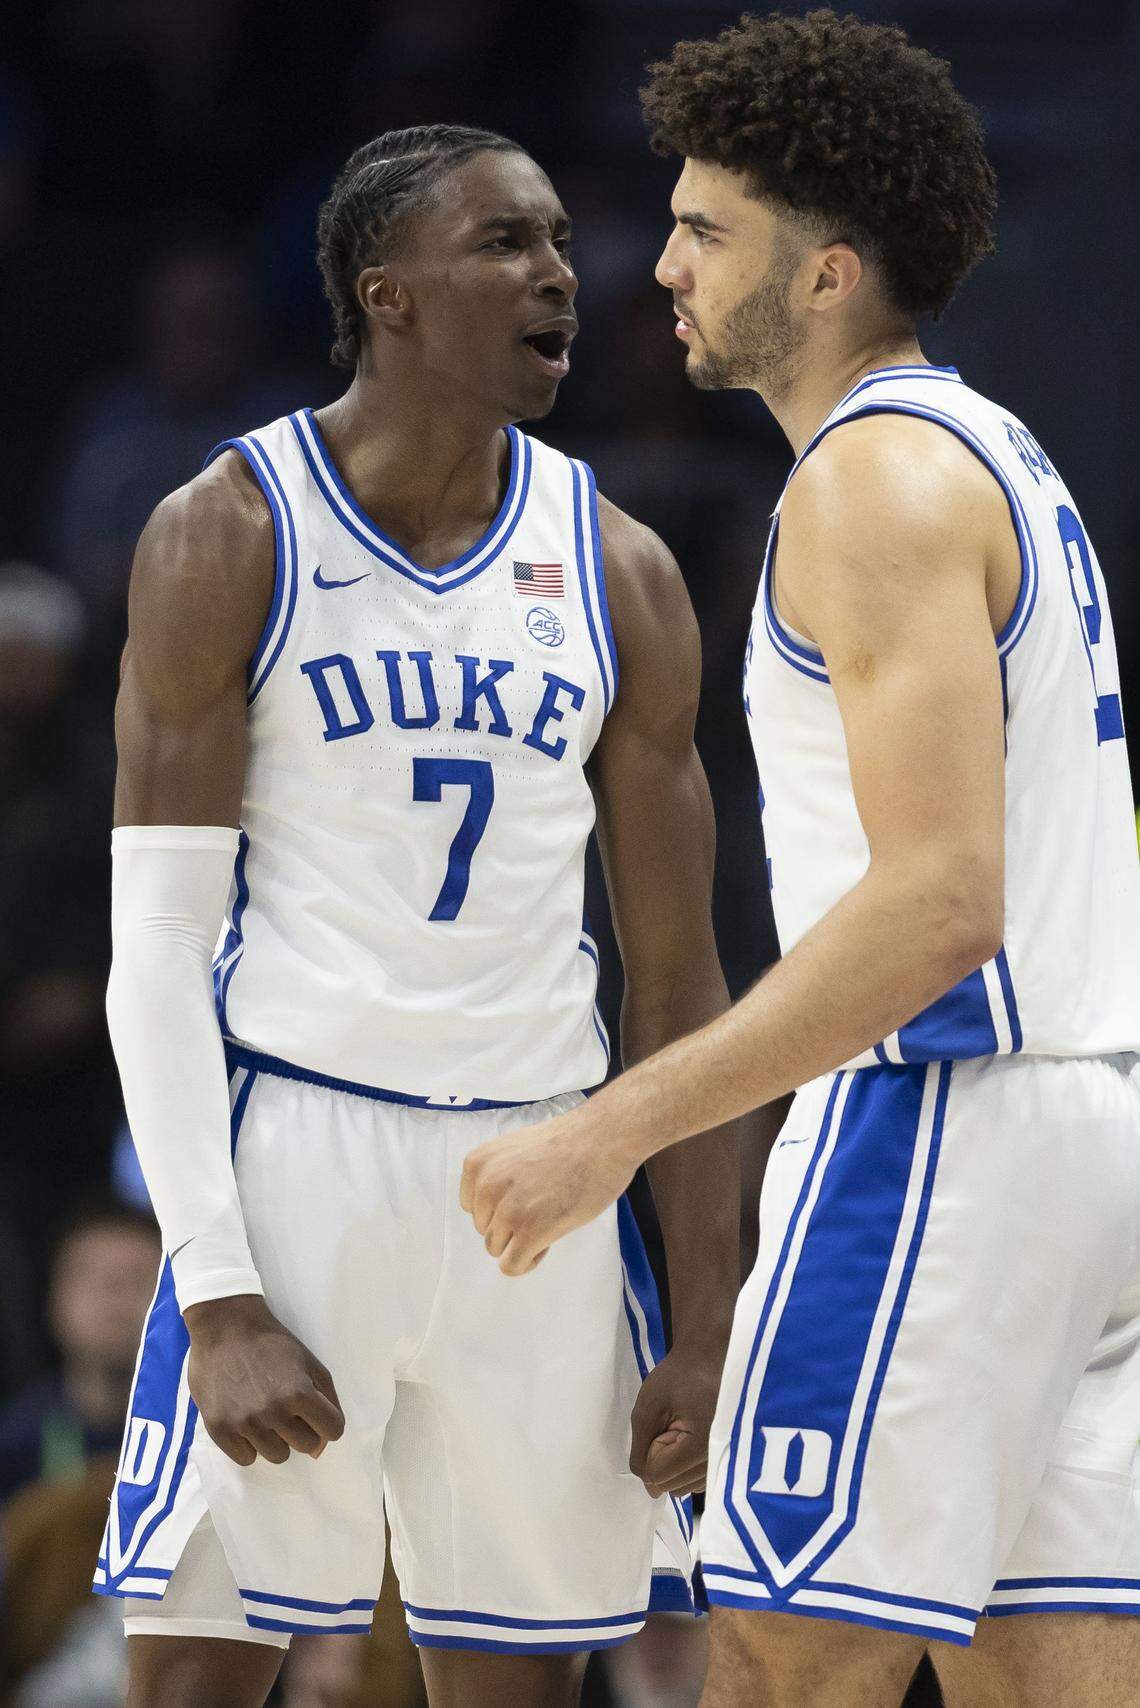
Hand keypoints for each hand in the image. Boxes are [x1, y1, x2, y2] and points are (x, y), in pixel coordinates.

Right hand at [184, 1294, 345, 1467]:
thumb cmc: (272, 1342)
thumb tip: (323, 1445)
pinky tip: (246, 1422)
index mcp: (299, 1392)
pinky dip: (249, 1445)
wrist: (225, 1326)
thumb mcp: (310, 1362)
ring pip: (277, 1456)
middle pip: (306, 1446)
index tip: (315, 1412)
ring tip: (265, 1414)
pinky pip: (246, 1458)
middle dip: (303, 1428)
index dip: (327, 1421)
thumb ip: (327, 1399)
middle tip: (287, 1408)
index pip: (333, 1431)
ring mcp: (244, 1423)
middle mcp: (272, 1411)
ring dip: (277, 1439)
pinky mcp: (219, 1429)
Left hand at [460, 1108, 637, 1275]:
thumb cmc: (569, 1142)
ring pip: (497, 1249)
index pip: (473, 1207)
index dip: (501, 1208)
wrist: (603, 1138)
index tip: (527, 1197)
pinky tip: (548, 1242)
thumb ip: (497, 1176)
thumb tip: (495, 1209)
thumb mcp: (515, 1149)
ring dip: (522, 1242)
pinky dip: (528, 1261)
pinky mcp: (531, 1230)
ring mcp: (508, 1210)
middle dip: (512, 1225)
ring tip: (549, 1220)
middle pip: (486, 1229)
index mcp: (478, 1164)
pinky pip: (512, 1265)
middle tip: (545, 1206)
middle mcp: (486, 1186)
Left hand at [630, 1340, 726, 1498]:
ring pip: (683, 1487)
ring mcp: (725, 1464)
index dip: (651, 1448)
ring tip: (682, 1429)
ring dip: (673, 1465)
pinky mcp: (726, 1462)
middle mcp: (719, 1461)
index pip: (658, 1474)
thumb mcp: (647, 1408)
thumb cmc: (677, 1378)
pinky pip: (696, 1482)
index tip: (663, 1421)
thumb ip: (641, 1450)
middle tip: (672, 1424)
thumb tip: (649, 1487)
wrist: (709, 1358)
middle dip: (661, 1458)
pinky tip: (689, 1440)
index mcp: (702, 1445)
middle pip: (671, 1485)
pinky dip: (685, 1468)